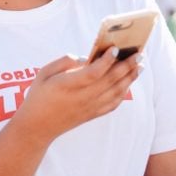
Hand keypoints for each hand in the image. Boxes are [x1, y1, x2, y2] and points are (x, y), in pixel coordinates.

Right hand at [13, 47, 141, 143]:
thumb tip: (84, 57)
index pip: (93, 72)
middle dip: (126, 66)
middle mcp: (82, 97)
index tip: (115, 48)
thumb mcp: (43, 73)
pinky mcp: (92, 114)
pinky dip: (124, 93)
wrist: (37, 127)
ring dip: (130, 78)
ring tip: (139, 66)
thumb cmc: (39, 96)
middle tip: (139, 54)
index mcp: (69, 85)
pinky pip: (113, 104)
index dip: (106, 60)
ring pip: (115, 92)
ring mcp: (89, 107)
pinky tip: (128, 83)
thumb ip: (63, 62)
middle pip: (110, 80)